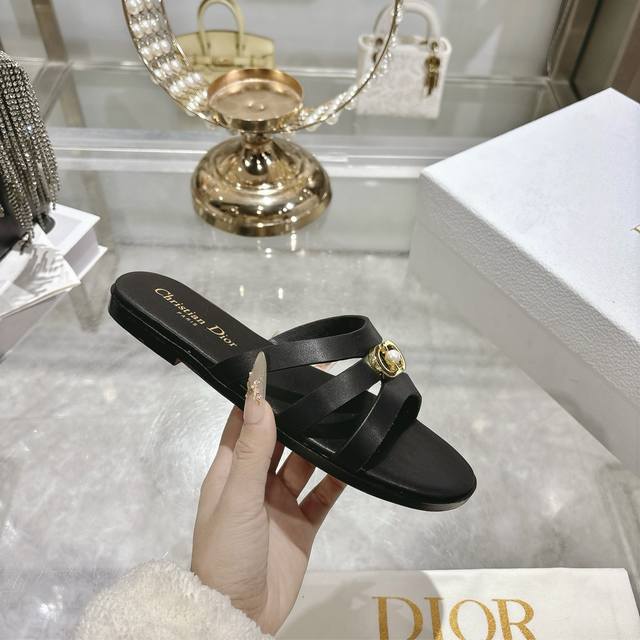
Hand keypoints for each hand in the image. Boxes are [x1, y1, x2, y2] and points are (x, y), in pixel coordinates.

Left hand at [191, 352, 345, 634]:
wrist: (240, 617)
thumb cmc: (226, 553)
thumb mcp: (237, 497)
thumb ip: (252, 449)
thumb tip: (258, 396)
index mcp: (230, 471)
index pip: (244, 422)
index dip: (260, 397)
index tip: (282, 369)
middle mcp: (256, 481)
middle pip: (279, 439)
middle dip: (298, 417)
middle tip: (325, 388)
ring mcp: (281, 502)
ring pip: (304, 463)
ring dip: (320, 445)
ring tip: (344, 416)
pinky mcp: (303, 524)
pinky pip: (323, 494)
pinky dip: (337, 478)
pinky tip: (354, 459)